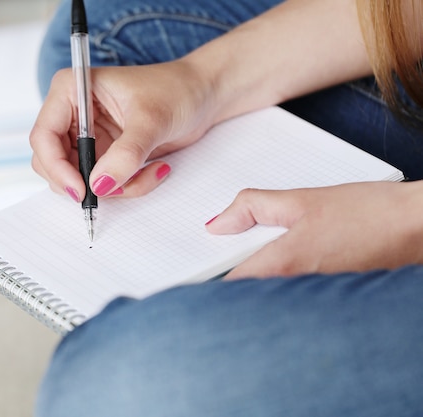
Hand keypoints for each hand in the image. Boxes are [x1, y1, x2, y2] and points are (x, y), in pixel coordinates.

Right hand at [29, 59, 214, 200]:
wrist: (202, 96)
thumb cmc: (177, 90)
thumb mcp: (152, 120)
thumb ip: (125, 154)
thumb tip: (99, 185)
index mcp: (71, 89)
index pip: (44, 135)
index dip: (56, 167)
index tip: (81, 190)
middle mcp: (72, 113)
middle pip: (52, 163)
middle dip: (85, 182)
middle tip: (116, 188)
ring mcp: (87, 136)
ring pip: (78, 179)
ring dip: (114, 187)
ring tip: (150, 171)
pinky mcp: (103, 154)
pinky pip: (102, 184)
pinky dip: (127, 187)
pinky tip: (154, 170)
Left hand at [206, 181, 422, 278]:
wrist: (417, 226)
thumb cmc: (367, 212)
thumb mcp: (301, 199)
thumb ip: (252, 207)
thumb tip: (217, 225)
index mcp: (282, 266)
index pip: (227, 286)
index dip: (207, 277)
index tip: (194, 267)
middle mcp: (294, 291)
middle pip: (244, 292)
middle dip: (228, 274)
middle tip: (224, 252)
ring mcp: (311, 298)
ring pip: (265, 293)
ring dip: (253, 275)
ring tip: (254, 250)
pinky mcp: (326, 297)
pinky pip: (288, 292)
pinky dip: (277, 277)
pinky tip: (286, 256)